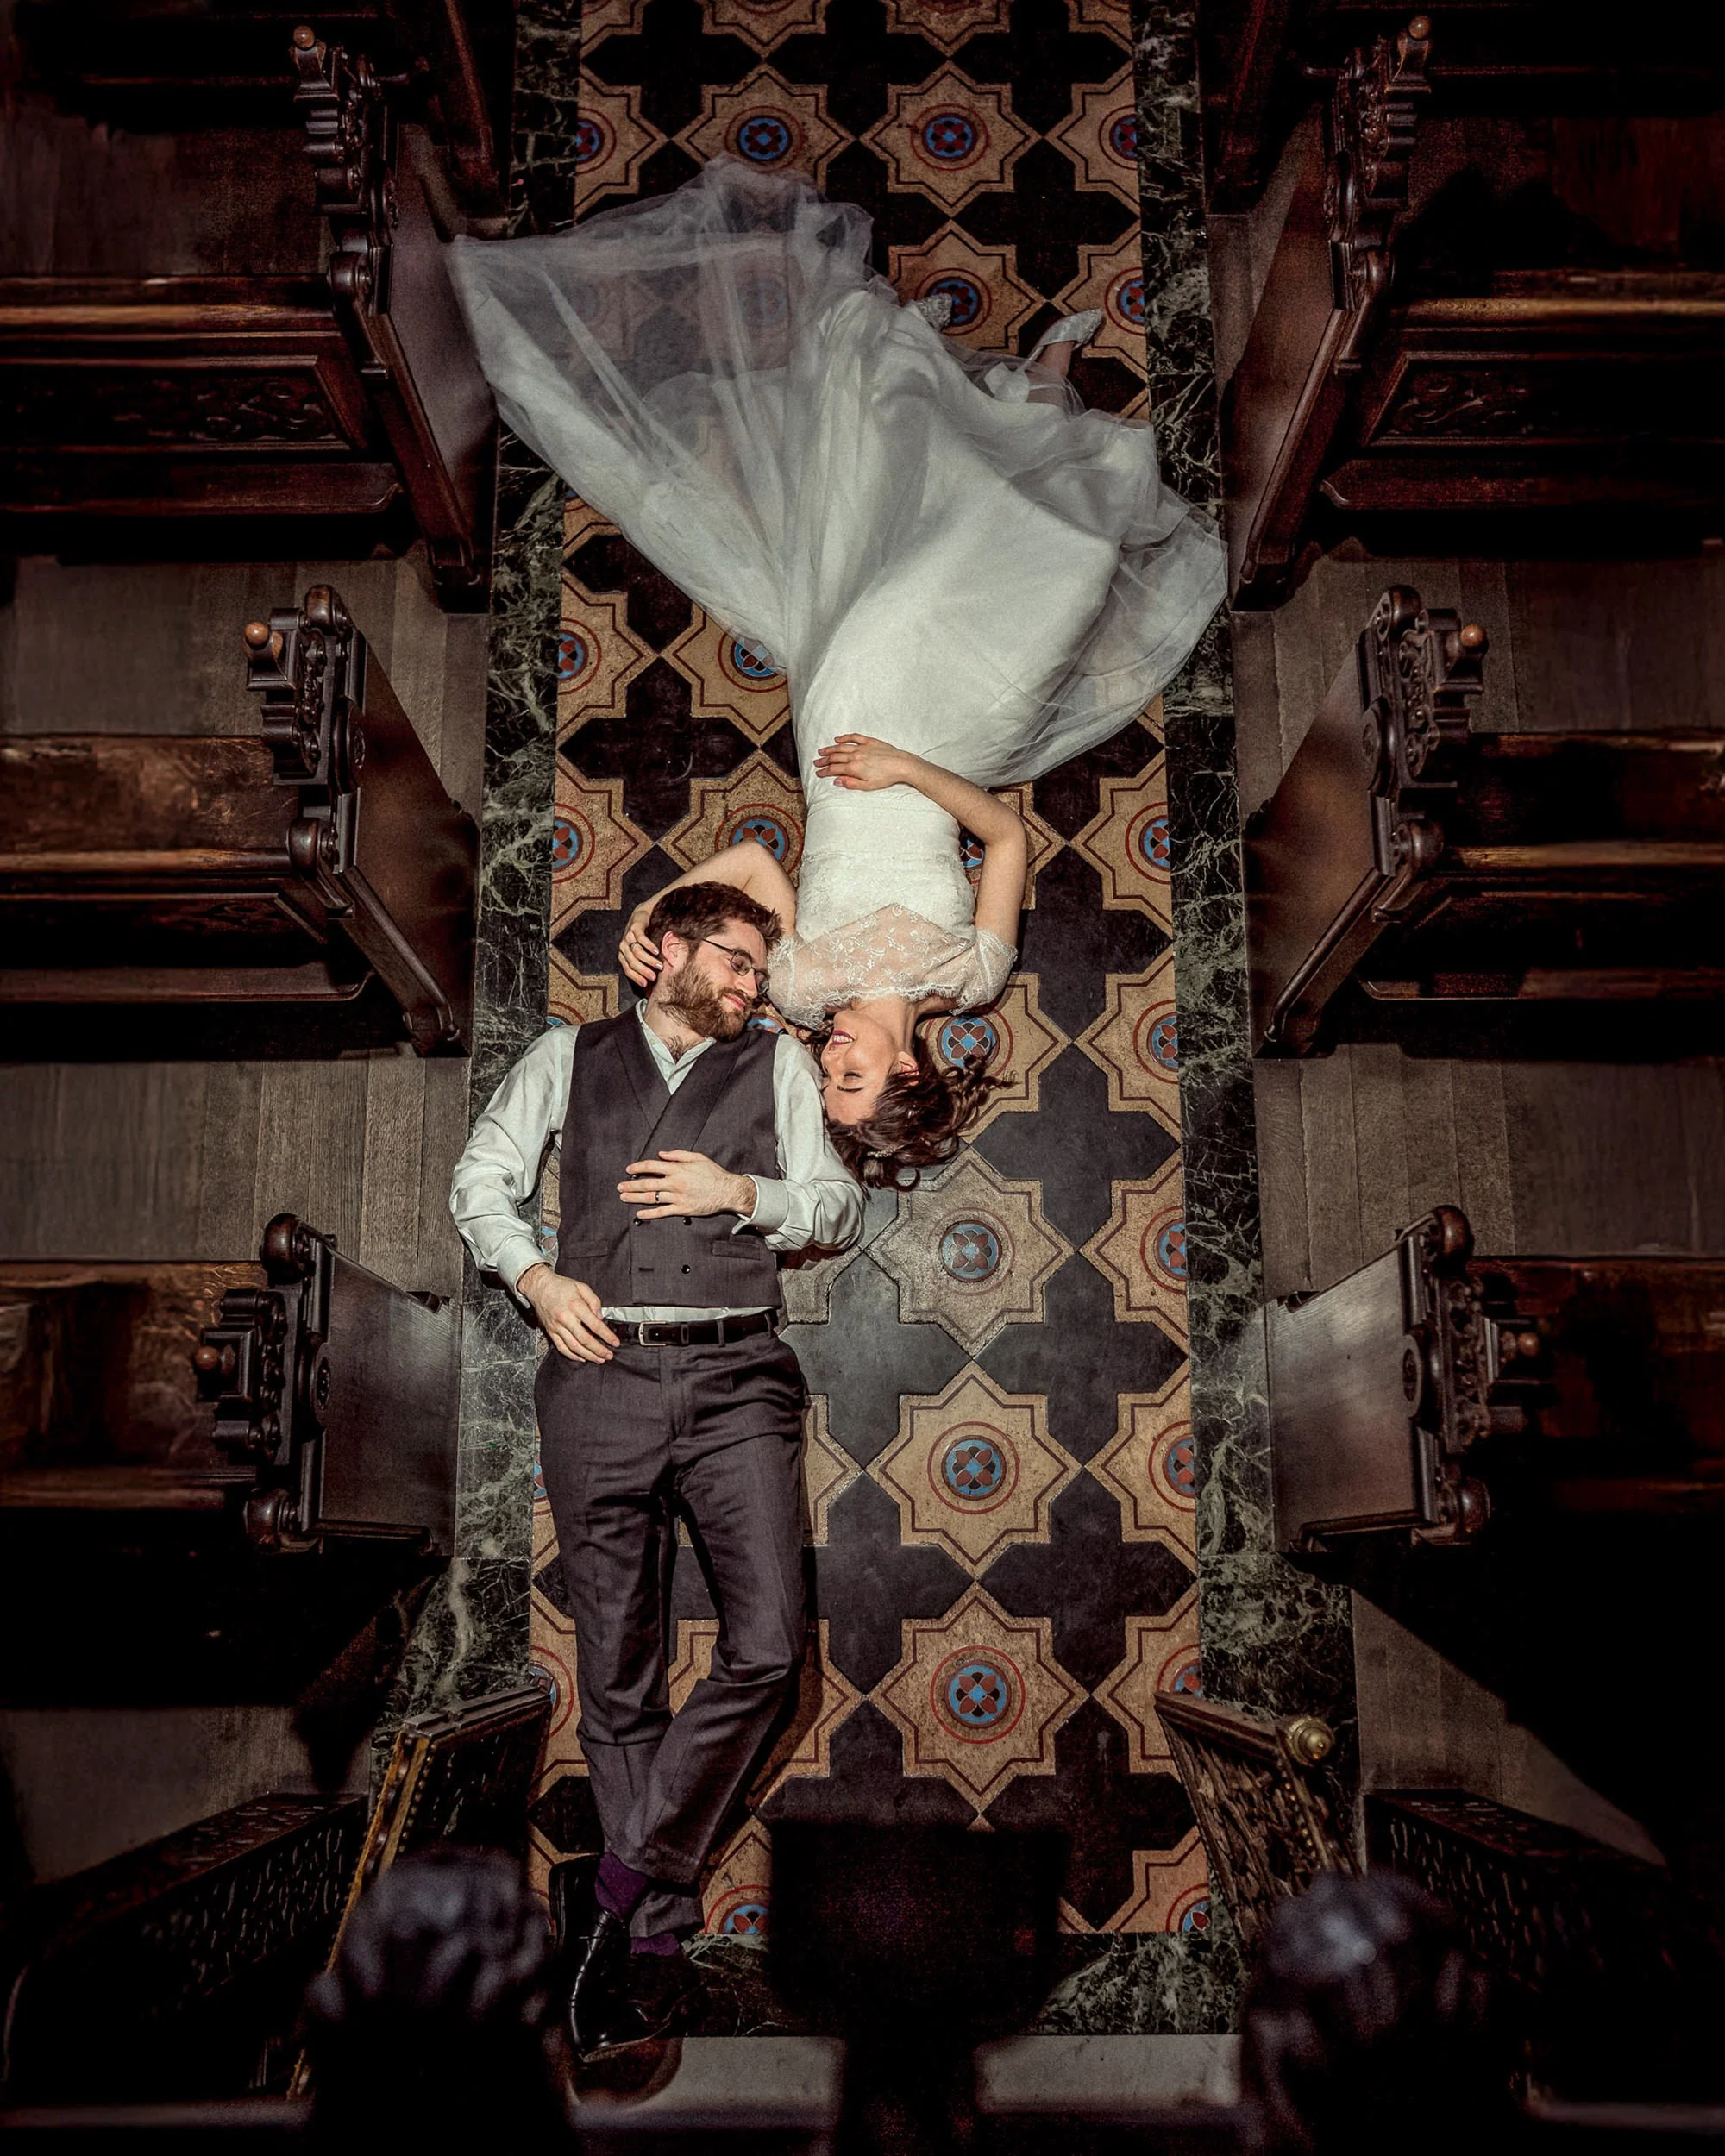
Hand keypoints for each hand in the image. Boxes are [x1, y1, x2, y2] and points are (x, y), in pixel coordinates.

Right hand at [517, 1263, 620, 1363]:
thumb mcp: (582, 1287)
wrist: (539, 1287)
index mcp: (575, 1306)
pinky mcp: (551, 1332)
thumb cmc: (560, 1286)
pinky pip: (561, 1348)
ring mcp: (557, 1327)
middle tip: (608, 1355)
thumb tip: (600, 1317)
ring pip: (574, 1347)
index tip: (614, 1342)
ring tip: (598, 1359)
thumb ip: (594, 1301)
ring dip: (588, 1355)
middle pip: (584, 1339)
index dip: (607, 1336)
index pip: (595, 1325)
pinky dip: (572, 1356)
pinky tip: (581, 1358)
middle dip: (599, 1350)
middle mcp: (565, 1318)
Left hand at [618, 902, 661, 989]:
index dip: (636, 978)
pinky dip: (649, 946)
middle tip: (654, 977)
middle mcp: (623, 947)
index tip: (646, 984)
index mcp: (623, 955)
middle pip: (632, 962)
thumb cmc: (642, 937)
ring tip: (659, 965)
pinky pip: (641, 939)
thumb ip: (642, 962)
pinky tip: (656, 951)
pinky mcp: (635, 928)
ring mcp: (628, 937)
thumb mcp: (640, 951)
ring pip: (637, 952)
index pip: (627, 970)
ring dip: (649, 960)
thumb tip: (651, 980)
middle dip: (643, 971)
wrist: (641, 915)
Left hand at [618, 1150, 754, 1219]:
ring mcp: (677, 1197)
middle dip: (631, 1185)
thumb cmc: (714, 1174)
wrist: (727, 1191)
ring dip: (635, 1198)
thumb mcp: (697, 1157)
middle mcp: (675, 1183)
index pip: (651, 1166)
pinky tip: (639, 1214)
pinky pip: (662, 1212)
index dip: (638, 1167)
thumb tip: (661, 1154)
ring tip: (624, 1198)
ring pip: (652, 1197)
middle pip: (647, 1183)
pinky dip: (649, 1213)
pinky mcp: (682, 1209)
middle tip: (620, 1187)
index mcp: (678, 1169)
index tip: (629, 1170)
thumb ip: (678, 1155)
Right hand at [812, 734, 917, 791]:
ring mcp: (862, 747)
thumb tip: (836, 781)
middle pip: (835, 757)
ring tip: (822, 751)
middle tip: (816, 762)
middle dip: (824, 760)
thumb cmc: (886, 777)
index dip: (825, 771)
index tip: (818, 773)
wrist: (901, 765)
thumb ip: (851, 783)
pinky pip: (854, 737)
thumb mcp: (867, 786)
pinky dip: (845, 737)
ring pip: (842, 747)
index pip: (835, 769)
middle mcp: (855, 756)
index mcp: (854, 768)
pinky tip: (838, 739)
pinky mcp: (869, 741)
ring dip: (830, 749)